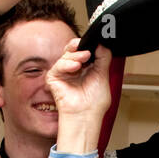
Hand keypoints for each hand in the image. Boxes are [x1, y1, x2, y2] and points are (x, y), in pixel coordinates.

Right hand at [47, 38, 111, 152]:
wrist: (86, 115)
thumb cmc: (94, 103)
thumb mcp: (103, 75)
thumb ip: (103, 58)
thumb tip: (102, 44)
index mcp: (86, 67)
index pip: (84, 50)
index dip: (89, 45)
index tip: (96, 42)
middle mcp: (74, 69)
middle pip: (73, 49)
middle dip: (80, 45)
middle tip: (88, 48)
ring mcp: (64, 73)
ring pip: (67, 55)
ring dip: (76, 55)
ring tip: (84, 58)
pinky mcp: (54, 78)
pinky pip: (58, 65)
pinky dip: (67, 64)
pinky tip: (75, 67)